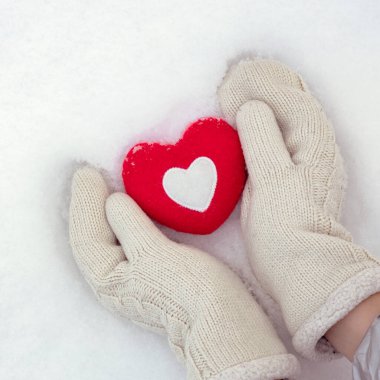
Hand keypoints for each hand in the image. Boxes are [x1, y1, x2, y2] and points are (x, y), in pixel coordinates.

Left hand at [69, 166, 297, 379]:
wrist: (221, 319)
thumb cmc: (188, 286)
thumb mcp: (155, 254)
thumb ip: (130, 225)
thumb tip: (113, 200)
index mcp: (107, 278)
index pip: (85, 233)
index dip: (85, 201)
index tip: (88, 171)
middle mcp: (112, 279)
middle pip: (90, 236)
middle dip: (87, 204)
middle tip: (87, 173)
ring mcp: (130, 276)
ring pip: (106, 237)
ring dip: (101, 210)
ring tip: (100, 185)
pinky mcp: (148, 270)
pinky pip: (124, 238)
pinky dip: (120, 219)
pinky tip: (125, 207)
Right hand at [218, 58, 379, 360]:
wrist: (299, 269)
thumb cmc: (283, 227)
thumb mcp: (271, 179)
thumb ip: (261, 138)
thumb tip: (249, 108)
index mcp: (313, 143)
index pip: (290, 98)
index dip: (260, 87)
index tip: (230, 83)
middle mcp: (315, 148)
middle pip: (292, 106)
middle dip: (264, 92)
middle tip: (233, 83)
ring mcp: (306, 164)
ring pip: (285, 124)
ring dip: (264, 109)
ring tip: (238, 100)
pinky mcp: (294, 179)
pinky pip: (278, 142)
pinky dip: (262, 131)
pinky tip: (247, 132)